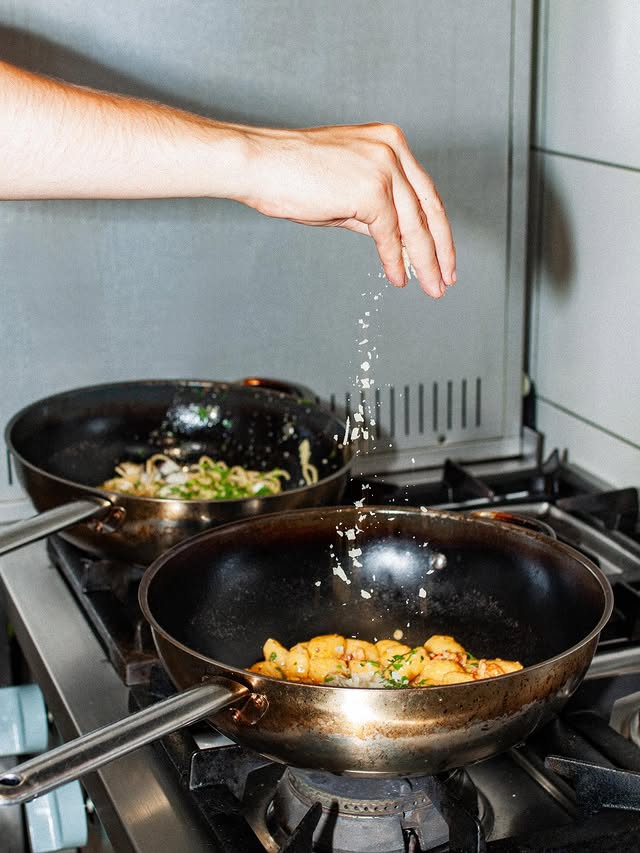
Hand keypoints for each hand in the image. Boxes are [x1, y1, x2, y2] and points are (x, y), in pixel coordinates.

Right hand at [237, 122, 455, 297]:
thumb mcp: (342, 192)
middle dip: (440, 248)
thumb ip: (371, 212)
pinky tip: (399, 278)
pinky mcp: (372, 189)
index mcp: (388, 142)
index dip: (435, 228)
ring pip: (414, 225)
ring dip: (425, 261)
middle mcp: (392, 149)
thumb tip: (393, 241)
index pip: (422, 191)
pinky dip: (395, 260)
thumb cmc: (290, 175)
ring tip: (431, 287)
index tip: (442, 254)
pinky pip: (390, 234)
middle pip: (428, 207)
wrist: (259, 164)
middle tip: (446, 278)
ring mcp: (384, 167)